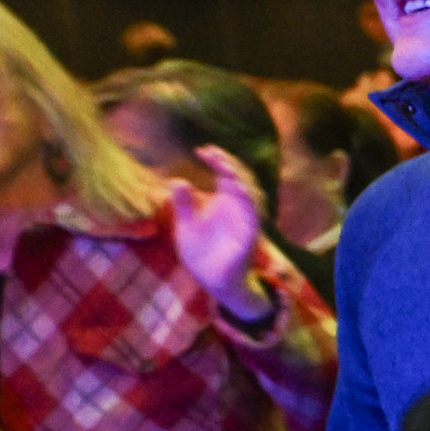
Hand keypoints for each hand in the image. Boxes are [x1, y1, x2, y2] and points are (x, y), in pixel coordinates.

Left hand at [167, 146, 273, 319]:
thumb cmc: (201, 251)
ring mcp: (245, 221)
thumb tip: (176, 180)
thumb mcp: (186, 223)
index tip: (202, 150)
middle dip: (228, 164)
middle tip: (212, 153)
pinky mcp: (249, 236)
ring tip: (224, 167)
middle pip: (240, 178)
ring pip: (249, 194)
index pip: (225, 174)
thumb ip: (183, 204)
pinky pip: (253, 216)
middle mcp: (238, 207)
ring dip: (239, 179)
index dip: (216, 160)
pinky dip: (248, 202)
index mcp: (224, 201)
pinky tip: (238, 189)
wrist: (211, 280)